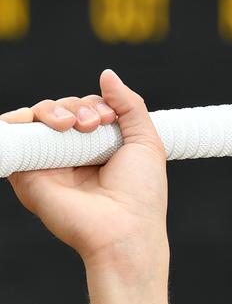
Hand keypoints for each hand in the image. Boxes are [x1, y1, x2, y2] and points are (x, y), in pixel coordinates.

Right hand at [4, 70, 168, 271]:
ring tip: (72, 125)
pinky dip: (15, 121)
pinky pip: (12, 139)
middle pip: (60, 108)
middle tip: (94, 125)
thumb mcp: (146, 140)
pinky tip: (34, 121)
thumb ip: (129, 105)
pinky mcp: (28, 173)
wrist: (125, 229)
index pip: (85, 108)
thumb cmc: (142, 192)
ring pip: (37, 117)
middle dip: (77, 106)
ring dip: (53, 110)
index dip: (95, 104)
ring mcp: (48, 162)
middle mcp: (71, 153)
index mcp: (99, 144)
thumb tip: (106, 74)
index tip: (109, 118)